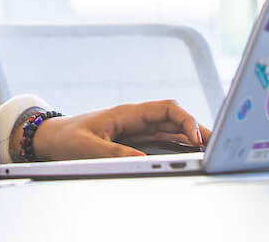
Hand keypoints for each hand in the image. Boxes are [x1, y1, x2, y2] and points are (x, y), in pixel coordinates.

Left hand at [29, 100, 211, 159]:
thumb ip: (113, 152)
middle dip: (197, 129)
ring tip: (210, 150)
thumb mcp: (86, 147)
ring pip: (172, 129)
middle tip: (217, 145)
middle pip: (175, 118)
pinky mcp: (134, 140)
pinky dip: (179, 145)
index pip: (166, 108)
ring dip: (191, 138)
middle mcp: (135, 118)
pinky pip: (163, 139)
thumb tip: (141, 160)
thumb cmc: (66, 137)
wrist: (51, 138)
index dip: (185, 120)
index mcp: (127, 113)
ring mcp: (137, 129)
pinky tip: (190, 153)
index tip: (195, 138)